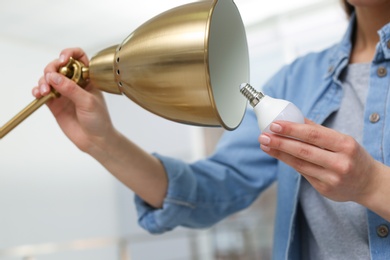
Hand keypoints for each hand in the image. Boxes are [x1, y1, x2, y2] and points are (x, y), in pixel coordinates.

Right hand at [32, 48, 114, 153]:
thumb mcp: (88, 102)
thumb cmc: (99, 120)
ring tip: (44, 91)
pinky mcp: (55, 104)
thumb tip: (53, 76)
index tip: (62, 60)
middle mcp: (74, 83)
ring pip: (48, 78)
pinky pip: (42, 93)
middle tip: (49, 78)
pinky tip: (38, 94)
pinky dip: (37, 91)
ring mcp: (64, 93)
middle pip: (58, 66)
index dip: (69, 54)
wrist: (95, 141)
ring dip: (43, 81)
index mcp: (87, 77)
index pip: (78, 57)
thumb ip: (71, 89)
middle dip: (51, 69)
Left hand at [258, 119, 380, 204]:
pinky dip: (289, 162)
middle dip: (280, 142)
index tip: (275, 125)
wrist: (368, 183)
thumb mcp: (342, 140)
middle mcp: (340, 162)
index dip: (292, 129)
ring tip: (265, 145)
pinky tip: (277, 155)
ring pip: (300, 163)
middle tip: (263, 135)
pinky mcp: (324, 189)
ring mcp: (332, 178)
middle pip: (304, 150)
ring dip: (279, 153)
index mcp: (345, 145)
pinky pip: (302, 173)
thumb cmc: (352, 157)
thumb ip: (318, 130)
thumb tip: (294, 118)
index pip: (314, 135)